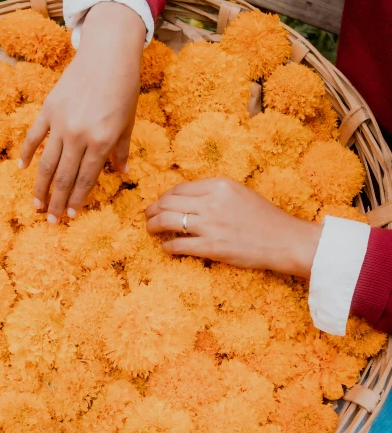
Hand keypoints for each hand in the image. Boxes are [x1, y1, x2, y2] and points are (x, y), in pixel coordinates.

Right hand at [19, 2, 145, 221]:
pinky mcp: (48, 109)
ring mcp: (60, 122)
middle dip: (57, 202)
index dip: (77, 201)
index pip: (85, 180)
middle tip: (51, 221)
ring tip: (36, 206)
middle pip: (64, 177)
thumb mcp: (128, 123)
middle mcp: (78, 136)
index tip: (71, 216)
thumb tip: (120, 174)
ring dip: (40, 187)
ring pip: (46, 163)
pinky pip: (34, 136)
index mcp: (101, 141)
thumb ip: (121, 151)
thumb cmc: (123, 89)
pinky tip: (22, 169)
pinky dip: (27, 153)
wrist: (108, 53)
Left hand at [145, 178, 321, 278]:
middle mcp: (212, 202)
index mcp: (220, 185)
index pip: (181, 188)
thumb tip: (190, 199)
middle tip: (148, 215)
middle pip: (169, 202)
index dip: (166, 196)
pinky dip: (168, 246)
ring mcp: (210, 225)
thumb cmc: (266, 219)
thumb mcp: (241, 194)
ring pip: (168, 221)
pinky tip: (165, 248)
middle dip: (153, 209)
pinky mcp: (211, 247)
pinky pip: (178, 245)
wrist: (285, 240)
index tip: (161, 203)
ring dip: (154, 226)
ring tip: (150, 229)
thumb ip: (216, 193)